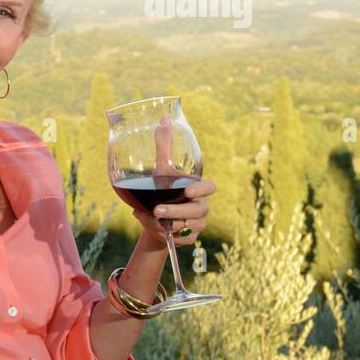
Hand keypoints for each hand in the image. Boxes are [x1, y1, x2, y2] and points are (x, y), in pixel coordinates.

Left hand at [129, 115, 213, 246]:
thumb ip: (163, 148)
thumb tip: (164, 120)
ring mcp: (198, 224)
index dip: (202, 189)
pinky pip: (181, 240)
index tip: (188, 190)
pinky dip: (165, 235)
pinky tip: (155, 229)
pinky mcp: (190, 239)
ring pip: (188, 226)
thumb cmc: (160, 191)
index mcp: (197, 189)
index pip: (211, 187)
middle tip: (158, 209)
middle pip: (198, 210)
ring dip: (167, 223)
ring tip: (148, 217)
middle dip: (178, 210)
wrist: (153, 220)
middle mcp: (201, 206)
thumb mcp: (160, 171)